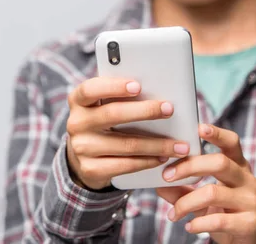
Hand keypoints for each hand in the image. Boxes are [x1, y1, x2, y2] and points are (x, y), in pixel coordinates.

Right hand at [65, 77, 190, 189]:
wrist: (83, 154)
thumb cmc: (102, 121)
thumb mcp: (102, 105)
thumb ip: (119, 96)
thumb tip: (157, 90)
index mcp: (78, 101)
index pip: (91, 89)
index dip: (113, 87)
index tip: (138, 86)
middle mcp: (76, 123)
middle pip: (112, 115)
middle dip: (145, 111)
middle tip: (169, 109)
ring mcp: (82, 148)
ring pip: (126, 144)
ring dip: (157, 144)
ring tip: (179, 144)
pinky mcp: (91, 169)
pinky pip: (125, 165)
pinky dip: (148, 161)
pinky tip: (162, 158)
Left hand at [155, 124, 255, 243]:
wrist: (248, 240)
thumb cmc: (222, 210)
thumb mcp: (203, 196)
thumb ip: (181, 188)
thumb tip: (157, 182)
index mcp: (237, 165)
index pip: (232, 142)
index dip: (217, 133)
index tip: (198, 128)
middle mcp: (247, 179)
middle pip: (219, 162)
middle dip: (189, 167)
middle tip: (167, 176)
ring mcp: (250, 201)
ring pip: (213, 193)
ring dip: (186, 203)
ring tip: (174, 213)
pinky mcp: (249, 223)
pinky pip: (218, 220)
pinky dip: (198, 223)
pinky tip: (188, 226)